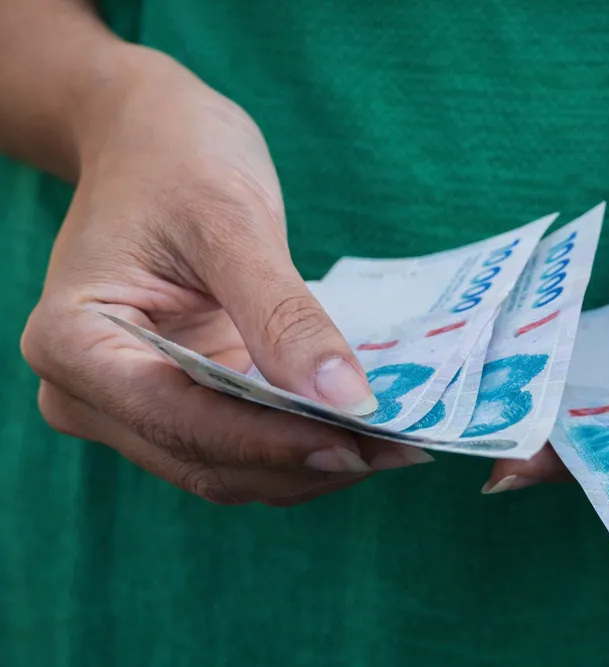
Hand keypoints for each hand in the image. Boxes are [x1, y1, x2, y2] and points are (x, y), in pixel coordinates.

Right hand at [21, 48, 431, 506]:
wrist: (148, 137)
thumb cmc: (175, 161)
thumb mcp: (229, 222)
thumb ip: (282, 314)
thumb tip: (346, 400)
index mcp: (75, 343)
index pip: (181, 421)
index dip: (274, 442)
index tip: (359, 440)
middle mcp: (90, 392)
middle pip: (206, 459)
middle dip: (303, 461)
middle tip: (402, 449)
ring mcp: (136, 403)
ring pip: (228, 467)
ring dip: (311, 463)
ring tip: (395, 445)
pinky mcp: (182, 399)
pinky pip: (243, 442)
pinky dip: (301, 441)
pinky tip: (362, 427)